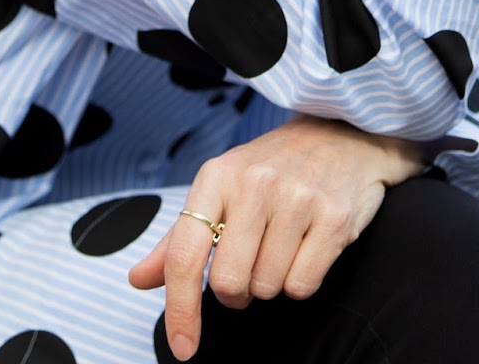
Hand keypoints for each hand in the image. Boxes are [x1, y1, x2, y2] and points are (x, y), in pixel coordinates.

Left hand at [128, 114, 423, 359]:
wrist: (340, 135)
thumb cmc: (272, 168)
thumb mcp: (221, 188)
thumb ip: (180, 238)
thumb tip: (138, 278)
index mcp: (217, 176)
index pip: (184, 253)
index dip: (179, 307)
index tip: (182, 346)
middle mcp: (255, 184)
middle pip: (230, 283)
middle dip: (237, 291)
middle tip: (250, 264)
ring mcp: (297, 199)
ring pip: (268, 288)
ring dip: (270, 283)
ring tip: (281, 245)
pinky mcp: (333, 217)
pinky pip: (302, 286)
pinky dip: (300, 281)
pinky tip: (306, 247)